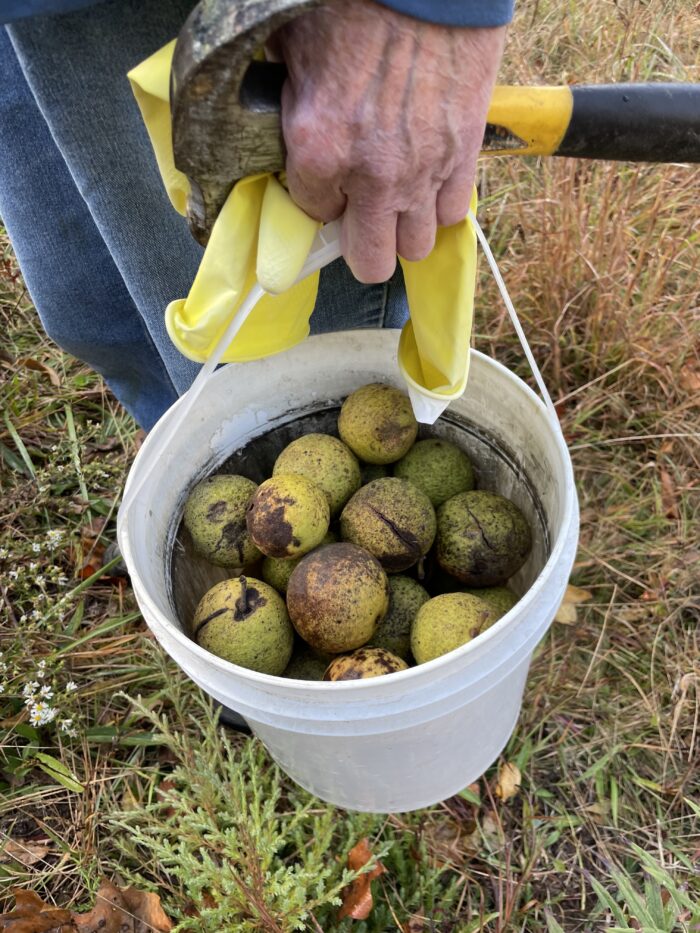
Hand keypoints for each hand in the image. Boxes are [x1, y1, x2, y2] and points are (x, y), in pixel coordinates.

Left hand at [274, 0, 505, 282]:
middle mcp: (373, 176)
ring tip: (397, 194)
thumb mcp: (295, 49)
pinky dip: (439, 202)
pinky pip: (453, 212)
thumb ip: (293, 107)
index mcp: (321, 149)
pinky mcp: (464, 155)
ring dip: (402, 226)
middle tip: (358, 214)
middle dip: (361, 244)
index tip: (322, 178)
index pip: (312, 215)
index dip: (317, 197)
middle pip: (370, 260)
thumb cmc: (353, 4)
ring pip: (416, 246)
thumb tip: (296, 131)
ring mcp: (424, 171)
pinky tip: (429, 176)